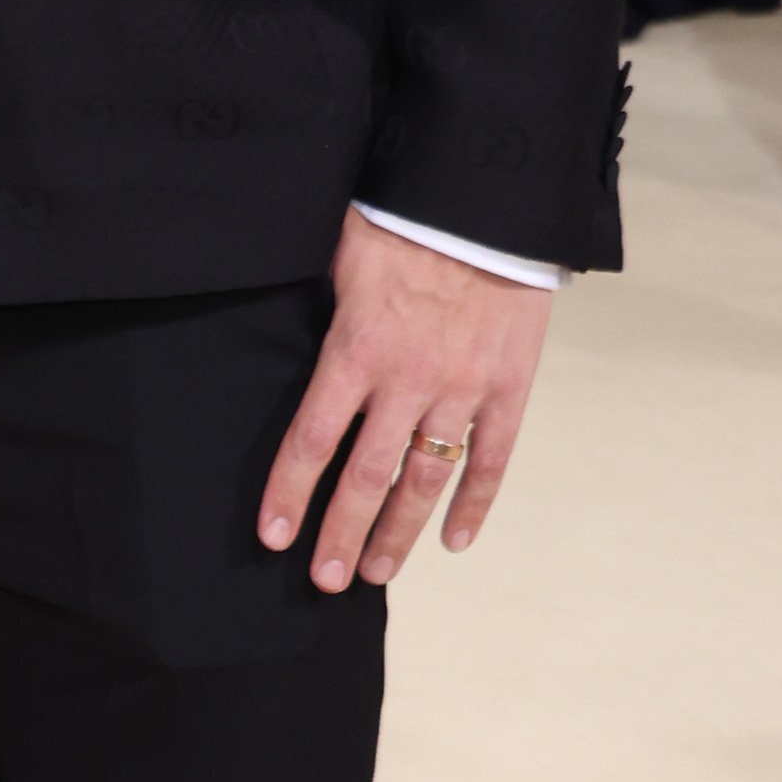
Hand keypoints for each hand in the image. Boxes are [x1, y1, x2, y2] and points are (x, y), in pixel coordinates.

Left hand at [257, 211, 553, 591]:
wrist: (491, 199)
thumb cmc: (406, 217)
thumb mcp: (340, 254)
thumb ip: (319, 307)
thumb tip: (280, 327)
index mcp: (356, 350)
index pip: (311, 440)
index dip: (289, 493)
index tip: (274, 536)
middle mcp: (407, 381)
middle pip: (367, 477)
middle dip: (342, 533)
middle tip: (323, 581)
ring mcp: (461, 389)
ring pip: (426, 479)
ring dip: (399, 532)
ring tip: (376, 572)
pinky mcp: (508, 386)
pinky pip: (491, 459)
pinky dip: (474, 504)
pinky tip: (454, 541)